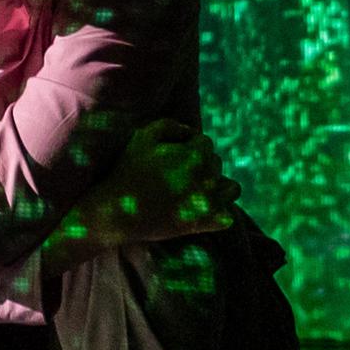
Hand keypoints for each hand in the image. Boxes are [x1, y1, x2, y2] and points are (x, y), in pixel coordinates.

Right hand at [55, 122, 238, 250]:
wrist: (119, 211)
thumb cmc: (128, 171)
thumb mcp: (142, 136)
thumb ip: (170, 126)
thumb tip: (190, 132)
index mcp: (195, 155)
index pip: (205, 143)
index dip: (187, 147)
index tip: (170, 157)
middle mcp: (208, 178)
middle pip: (216, 164)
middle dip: (200, 165)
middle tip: (176, 175)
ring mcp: (209, 203)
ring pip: (231, 188)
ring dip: (217, 186)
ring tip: (195, 190)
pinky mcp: (206, 223)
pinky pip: (228, 216)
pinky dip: (218, 213)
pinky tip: (199, 209)